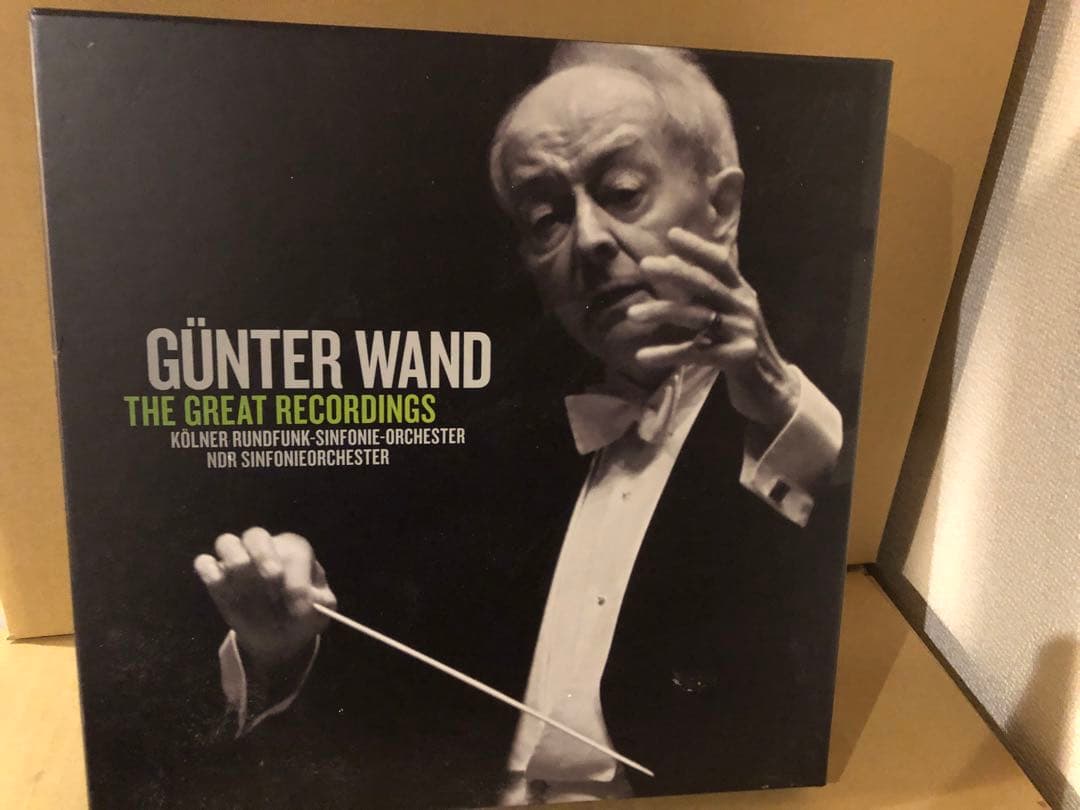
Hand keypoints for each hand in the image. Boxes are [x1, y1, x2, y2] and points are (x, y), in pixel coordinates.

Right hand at [194, 528, 336, 671]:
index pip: (294, 550)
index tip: (298, 602)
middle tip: (273, 578)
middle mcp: (265, 549)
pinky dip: (209, 573)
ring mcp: (237, 560)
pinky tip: (220, 587)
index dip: (297, 576)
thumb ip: (318, 603)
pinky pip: (205, 564)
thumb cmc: (303, 614)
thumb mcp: (321, 611)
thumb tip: (303, 602)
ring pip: (226, 542)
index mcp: (295, 551)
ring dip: (235, 563)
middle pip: (256, 535)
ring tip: (245, 587)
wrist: (279, 636)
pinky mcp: (217, 577)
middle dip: (263, 555)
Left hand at [628, 227, 799, 428]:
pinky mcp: (737, 358)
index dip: (698, 247)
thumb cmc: (742, 348)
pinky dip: (668, 354)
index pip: (721, 263)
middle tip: (645, 265)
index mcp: (742, 293)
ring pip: (697, 317)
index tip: (671, 234)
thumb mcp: (729, 315)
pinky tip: (643, 356)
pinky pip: (696, 353)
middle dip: (675, 272)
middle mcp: (744, 307)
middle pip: (706, 284)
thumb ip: (706, 293)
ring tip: (632, 314)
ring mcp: (742, 332)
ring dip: (662, 313)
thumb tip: (671, 262)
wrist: (774, 390)